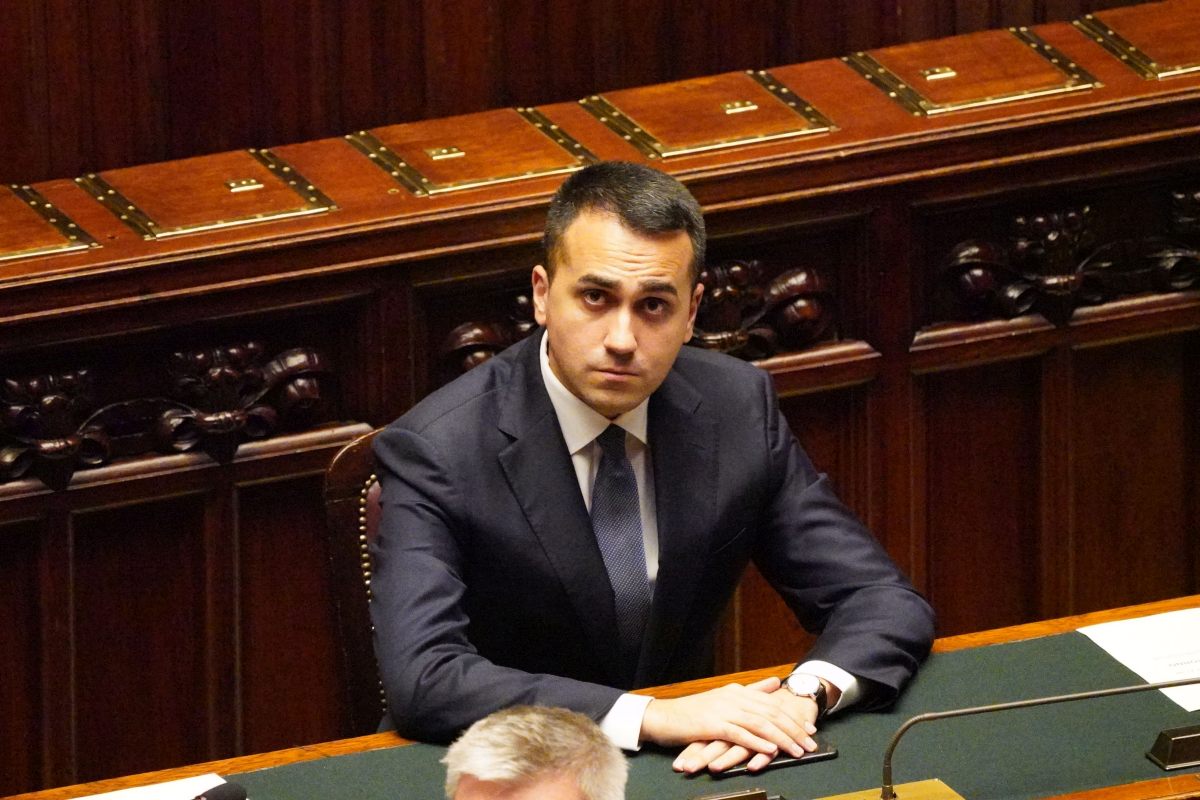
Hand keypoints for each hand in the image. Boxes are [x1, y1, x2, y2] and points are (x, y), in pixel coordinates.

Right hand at [640, 677, 811, 772]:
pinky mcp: (712, 725)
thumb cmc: (692, 711)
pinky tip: (770, 749)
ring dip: (781, 739)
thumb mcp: (724, 698)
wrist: (663, 716)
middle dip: (794, 729)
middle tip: (811, 743)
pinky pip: (739, 734)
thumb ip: (751, 690)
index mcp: (737, 691)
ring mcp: (722, 710)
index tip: (810, 729)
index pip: (772, 704)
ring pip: (760, 724)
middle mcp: (732, 697)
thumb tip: (775, 681)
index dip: (793, 717)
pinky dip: (757, 742)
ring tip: (797, 750)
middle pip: (771, 713)